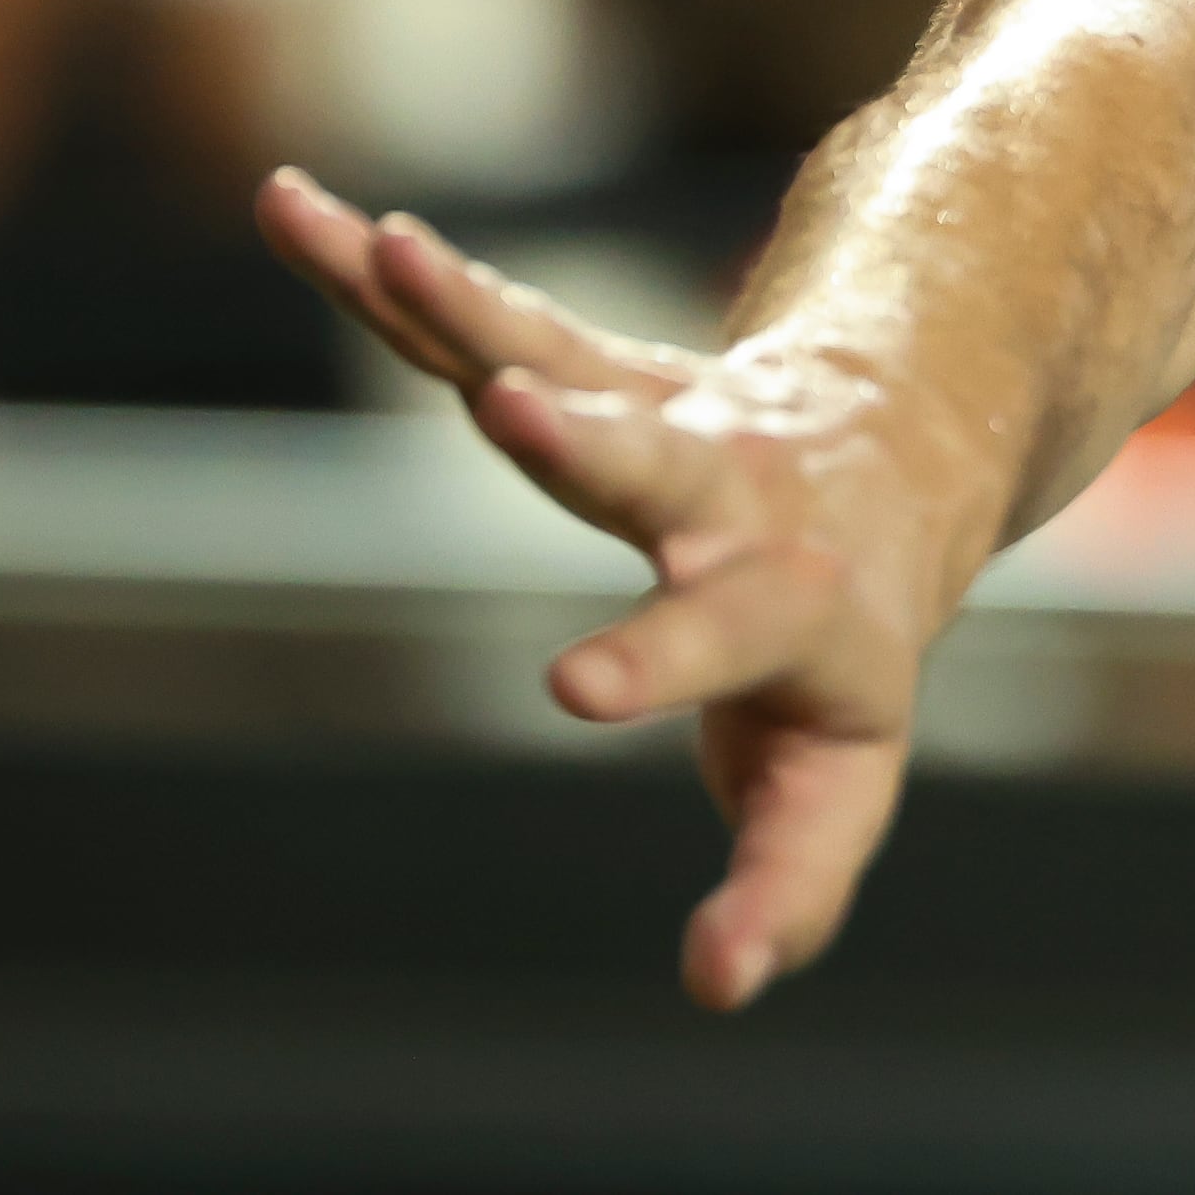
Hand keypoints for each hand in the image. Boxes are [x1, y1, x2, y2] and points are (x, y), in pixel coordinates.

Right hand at [258, 167, 949, 1007]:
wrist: (903, 451)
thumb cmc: (849, 656)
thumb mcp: (843, 779)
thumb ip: (789, 883)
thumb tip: (715, 988)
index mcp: (795, 599)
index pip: (729, 631)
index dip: (658, 663)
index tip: (568, 690)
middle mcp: (725, 490)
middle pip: (652, 460)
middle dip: (580, 440)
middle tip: (513, 407)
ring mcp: (650, 414)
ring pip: (549, 350)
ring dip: (459, 304)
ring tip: (376, 241)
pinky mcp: (583, 365)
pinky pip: (472, 319)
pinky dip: (380, 273)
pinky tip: (291, 206)